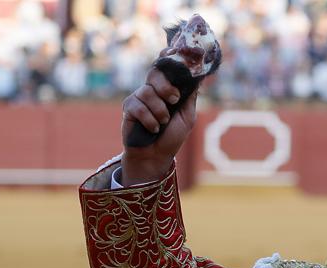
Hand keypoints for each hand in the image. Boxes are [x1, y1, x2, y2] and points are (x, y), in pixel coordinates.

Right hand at [120, 66, 198, 185]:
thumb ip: (190, 96)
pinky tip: (153, 129)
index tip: (172, 53)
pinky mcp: (128, 108)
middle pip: (155, 72)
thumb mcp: (187, 116)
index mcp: (167, 88)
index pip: (165, 67)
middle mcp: (152, 89)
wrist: (156, 156)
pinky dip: (149, 120)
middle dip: (166, 86)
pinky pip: (138, 107)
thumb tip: (198, 75)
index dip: (167, 57)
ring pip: (148, 92)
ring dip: (159, 110)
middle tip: (174, 100)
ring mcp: (139, 97)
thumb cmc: (172, 136)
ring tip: (163, 123)